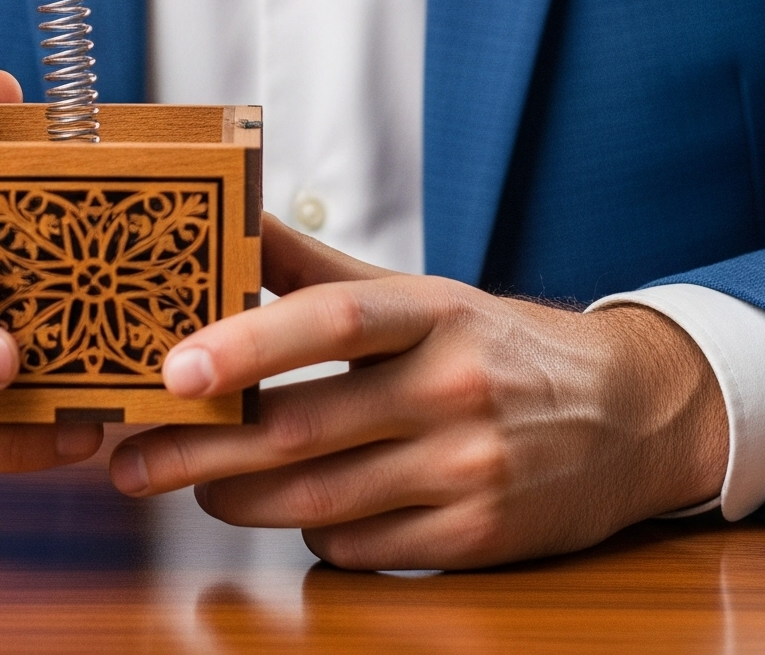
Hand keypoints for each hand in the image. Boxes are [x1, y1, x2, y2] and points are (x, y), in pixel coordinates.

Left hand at [108, 218, 727, 569]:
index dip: (246, 343)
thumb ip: (320, 268)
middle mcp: (453, 387)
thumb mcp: (424, 293)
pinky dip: (314, 532)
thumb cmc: (502, 347)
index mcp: (434, 311)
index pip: (330, 320)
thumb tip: (233, 216)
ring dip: (239, 498)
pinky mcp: (479, 538)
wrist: (631, 414)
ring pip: (320, 500)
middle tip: (133, 457)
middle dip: (202, 449)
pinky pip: (362, 547)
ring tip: (194, 482)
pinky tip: (296, 511)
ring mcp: (469, 468)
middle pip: (304, 428)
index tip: (171, 368)